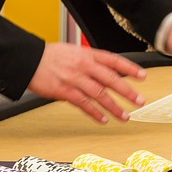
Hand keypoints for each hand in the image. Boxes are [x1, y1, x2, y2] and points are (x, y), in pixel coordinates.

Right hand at [27, 43, 145, 123]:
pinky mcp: (64, 91)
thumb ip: (92, 63)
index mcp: (87, 54)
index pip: (113, 60)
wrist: (28, 60)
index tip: (142, 76)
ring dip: (114, 107)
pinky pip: (83, 104)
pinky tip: (103, 119)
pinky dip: (95, 113)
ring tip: (125, 116)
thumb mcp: (74, 52)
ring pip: (99, 94)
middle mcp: (83, 66)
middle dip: (127, 91)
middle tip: (139, 101)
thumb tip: (109, 74)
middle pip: (110, 79)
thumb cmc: (50, 57)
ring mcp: (74, 79)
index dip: (129, 68)